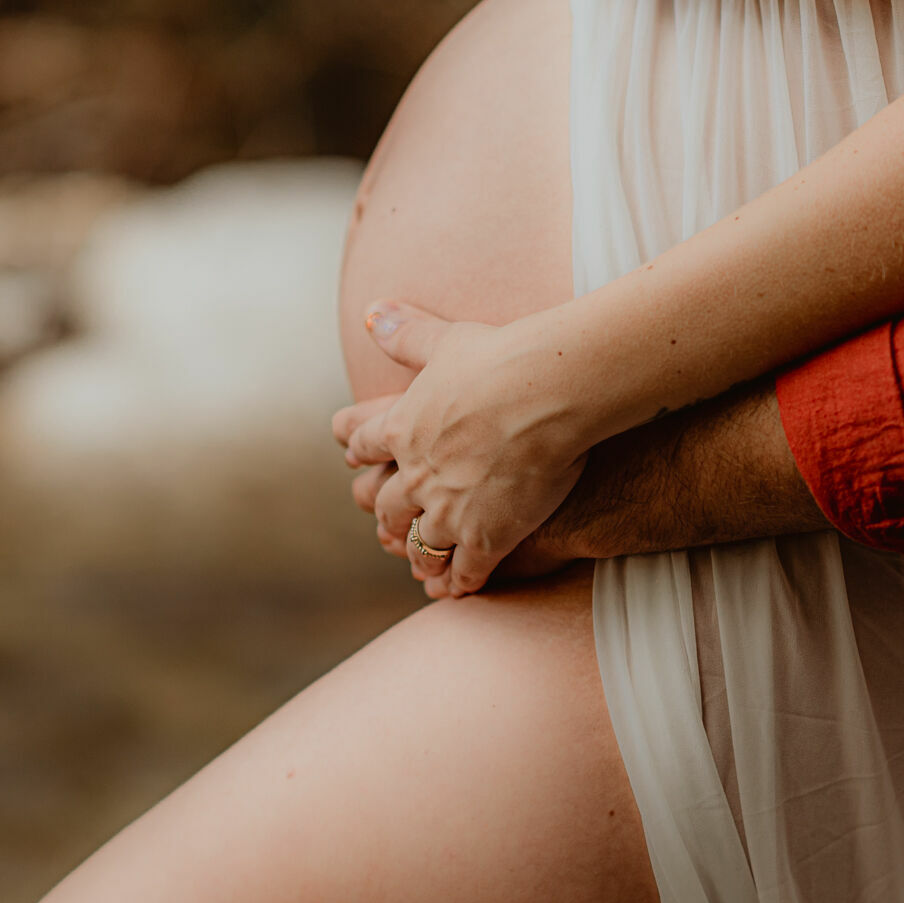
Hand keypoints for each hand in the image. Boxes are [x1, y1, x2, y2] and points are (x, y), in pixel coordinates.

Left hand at [331, 303, 591, 597]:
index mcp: (401, 427)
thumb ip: (407, 332)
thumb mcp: (446, 340)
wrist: (546, 395)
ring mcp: (448, 511)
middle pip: (385, 506)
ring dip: (419, 556)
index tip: (356, 461)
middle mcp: (415, 476)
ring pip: (420, 545)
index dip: (359, 453)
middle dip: (385, 516)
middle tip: (386, 526)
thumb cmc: (501, 360)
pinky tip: (458, 590)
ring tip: (421, 567)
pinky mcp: (487, 537)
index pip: (362, 445)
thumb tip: (372, 312)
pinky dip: (458, 582)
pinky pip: (465, 570)